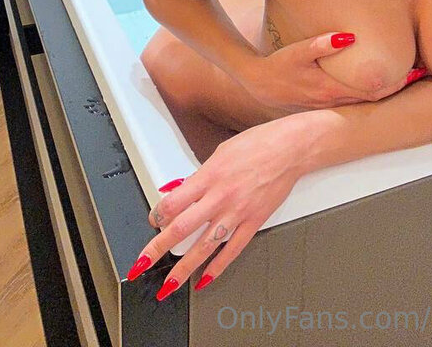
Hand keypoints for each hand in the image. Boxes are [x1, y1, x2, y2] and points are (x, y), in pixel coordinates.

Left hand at [126, 120, 303, 298]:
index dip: (157, 215)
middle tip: (142, 265)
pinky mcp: (254, 222)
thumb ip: (200, 176)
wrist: (289, 149)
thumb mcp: (221, 152)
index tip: (153, 222)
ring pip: (205, 246)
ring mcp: (237, 212)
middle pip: (182, 228)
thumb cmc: (258, 144)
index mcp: (209, 175)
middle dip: (158, 249)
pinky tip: (206, 278)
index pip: (173, 202)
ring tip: (169, 286)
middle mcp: (220, 197)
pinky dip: (218, 267)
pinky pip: (233, 249)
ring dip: (184, 269)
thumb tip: (182, 191)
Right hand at [238, 33, 425, 111]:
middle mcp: (335, 101)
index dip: (396, 82)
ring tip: (410, 76)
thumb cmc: (278, 65)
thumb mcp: (296, 52)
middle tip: (423, 72)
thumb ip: (320, 43)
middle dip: (399, 87)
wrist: (259, 85)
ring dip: (388, 92)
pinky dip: (373, 93)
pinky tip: (382, 84)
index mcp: (331, 88)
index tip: (416, 69)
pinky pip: (357, 101)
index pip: (374, 89)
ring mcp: (332, 105)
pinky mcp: (327, 103)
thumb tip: (348, 36)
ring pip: (368, 102)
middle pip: (376, 98)